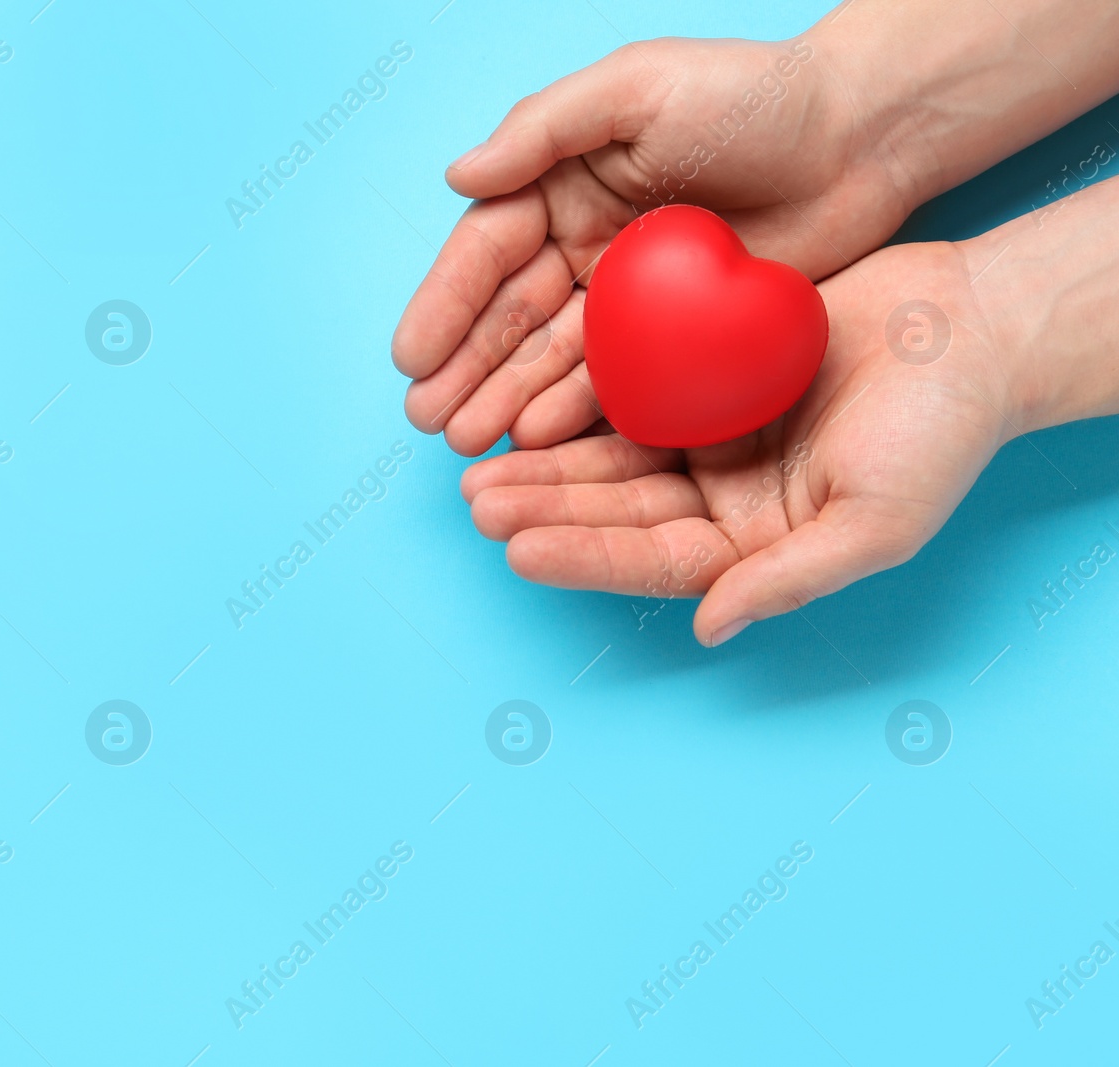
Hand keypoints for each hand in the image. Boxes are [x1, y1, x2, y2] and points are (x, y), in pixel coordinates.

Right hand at [391, 34, 918, 457]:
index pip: (487, 252)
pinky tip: (536, 440)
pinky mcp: (671, 336)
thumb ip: (543, 130)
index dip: (445, 305)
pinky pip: (612, 380)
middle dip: (463, 369)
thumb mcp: (636, 87)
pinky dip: (572, 410)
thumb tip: (457, 176)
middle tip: (429, 421)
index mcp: (560, 183)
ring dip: (504, 400)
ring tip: (467, 444)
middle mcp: (581, 242)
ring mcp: (624, 295)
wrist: (861, 136)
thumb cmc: (751, 92)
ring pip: (549, 357)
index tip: (411, 358)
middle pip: (507, 316)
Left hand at [458, 240, 1020, 645]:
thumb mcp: (877, 522)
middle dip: (545, 508)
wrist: (973, 328)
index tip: (516, 549)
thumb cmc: (941, 434)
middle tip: (474, 502)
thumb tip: (707, 628)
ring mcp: (708, 435)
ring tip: (478, 464)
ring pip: (608, 456)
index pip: (652, 561)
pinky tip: (526, 400)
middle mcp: (719, 498)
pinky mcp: (704, 373)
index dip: (584, 556)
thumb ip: (789, 578)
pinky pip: (628, 388)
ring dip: (544, 461)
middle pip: (614, 511)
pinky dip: (578, 397)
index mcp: (753, 544)